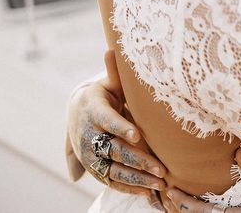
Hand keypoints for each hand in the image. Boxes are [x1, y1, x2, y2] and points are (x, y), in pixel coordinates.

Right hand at [67, 50, 166, 194]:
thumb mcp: (108, 82)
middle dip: (138, 159)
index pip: (108, 120)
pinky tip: (150, 191)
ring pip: (114, 170)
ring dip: (138, 178)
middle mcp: (89, 136)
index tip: (137, 134)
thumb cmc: (103, 95)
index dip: (121, 127)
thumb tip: (111, 49)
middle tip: (161, 167)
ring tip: (161, 182)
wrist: (79, 115)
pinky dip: (130, 188)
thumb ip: (114, 70)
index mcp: (94, 111)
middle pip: (114, 150)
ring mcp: (91, 156)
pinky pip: (113, 181)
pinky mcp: (96, 169)